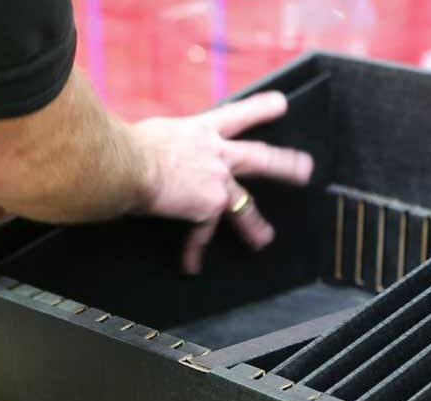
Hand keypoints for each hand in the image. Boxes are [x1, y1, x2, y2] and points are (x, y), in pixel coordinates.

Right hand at [131, 91, 312, 273]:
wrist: (124, 163)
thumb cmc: (125, 144)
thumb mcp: (155, 132)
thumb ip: (168, 143)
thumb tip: (152, 151)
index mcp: (200, 131)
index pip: (236, 115)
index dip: (260, 109)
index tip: (282, 104)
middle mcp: (215, 154)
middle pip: (261, 157)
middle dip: (286, 164)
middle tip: (306, 169)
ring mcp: (217, 181)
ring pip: (245, 205)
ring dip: (257, 225)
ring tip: (266, 238)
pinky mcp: (208, 206)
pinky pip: (200, 234)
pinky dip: (193, 251)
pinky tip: (192, 266)